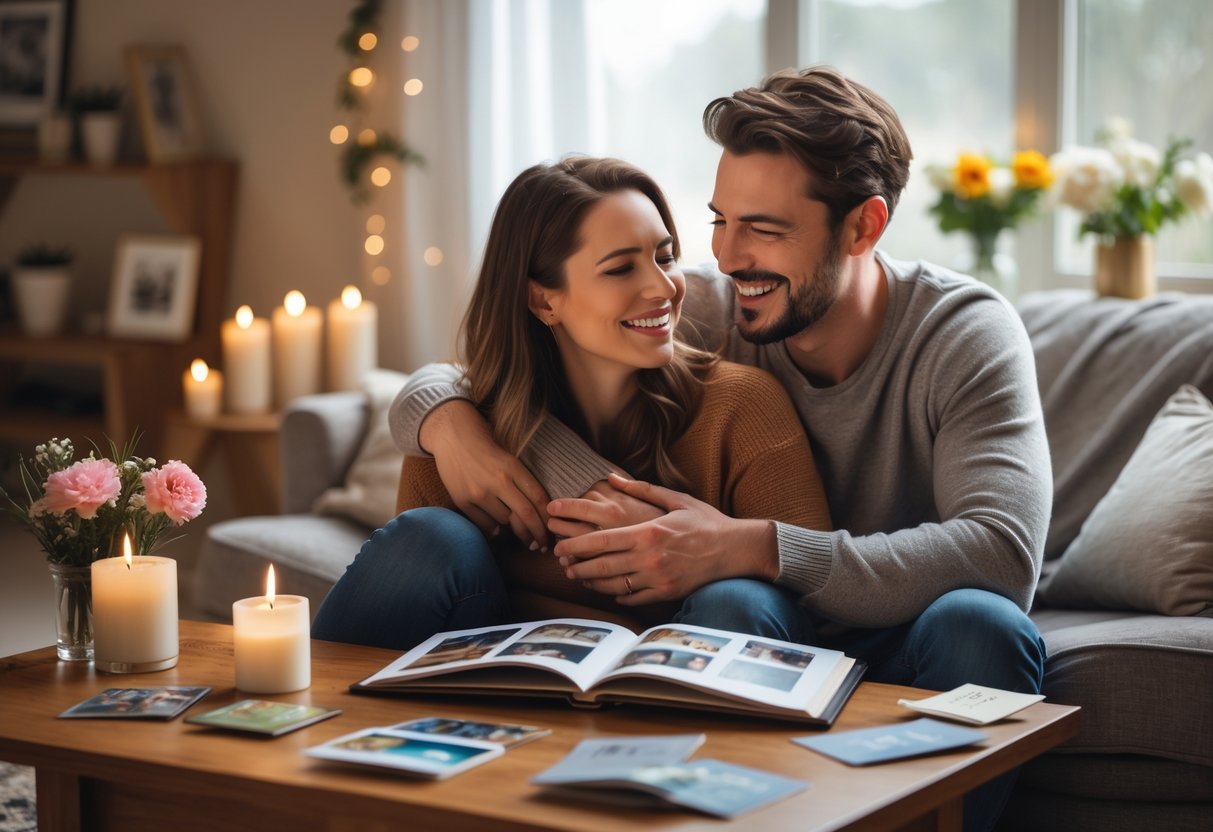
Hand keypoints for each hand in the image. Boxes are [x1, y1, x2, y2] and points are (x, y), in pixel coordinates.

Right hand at [423, 400, 549, 547]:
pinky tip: (495, 526)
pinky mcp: (462, 499)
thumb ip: (522, 481)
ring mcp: (478, 491)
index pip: (539, 499)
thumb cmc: (484, 444)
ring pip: (504, 520)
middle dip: (537, 534)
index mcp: (513, 467)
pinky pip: (484, 523)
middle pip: (526, 515)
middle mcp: (497, 481)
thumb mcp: (509, 458)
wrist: (451, 434)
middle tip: (541, 545)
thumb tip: (536, 514)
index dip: (547, 519)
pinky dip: (493, 528)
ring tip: (513, 525)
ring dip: (511, 526)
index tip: (551, 531)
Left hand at [552, 473, 777, 604]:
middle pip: (601, 565)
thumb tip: (611, 476)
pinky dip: (615, 593)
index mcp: (648, 532)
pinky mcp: (665, 593)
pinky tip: (607, 587)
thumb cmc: (705, 521)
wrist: (735, 549)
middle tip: (561, 563)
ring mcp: (657, 578)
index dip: (576, 544)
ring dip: (591, 580)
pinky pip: (631, 597)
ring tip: (577, 575)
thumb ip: (641, 489)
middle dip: (576, 564)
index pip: (601, 540)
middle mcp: (649, 557)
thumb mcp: (675, 499)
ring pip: (613, 584)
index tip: (560, 544)